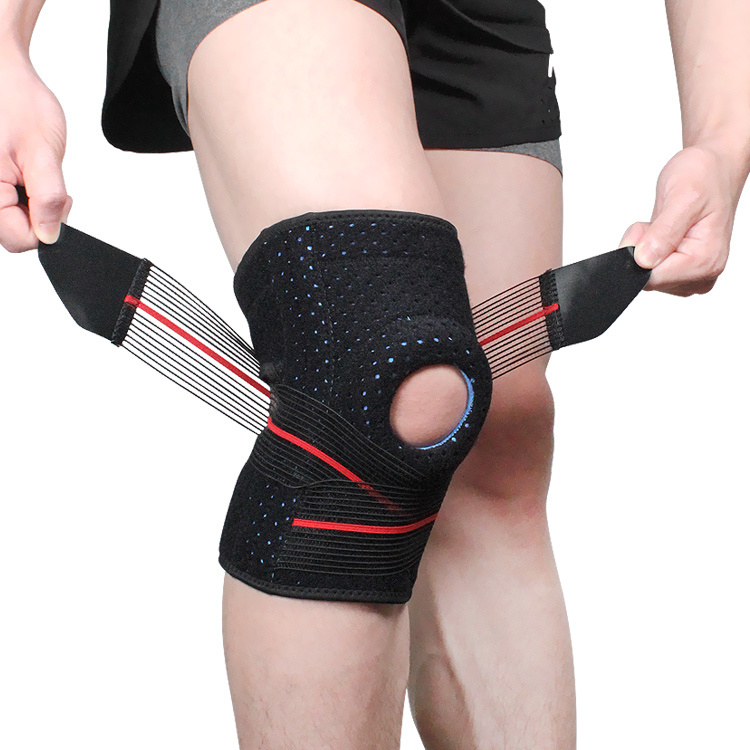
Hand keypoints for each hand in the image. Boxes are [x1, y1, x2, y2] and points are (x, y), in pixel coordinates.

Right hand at [0, 52, 72, 252]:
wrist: (3, 72)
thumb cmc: (16, 100)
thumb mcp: (43, 153)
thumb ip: (48, 199)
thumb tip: (50, 236)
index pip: (18, 240)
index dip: (46, 229)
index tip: (58, 201)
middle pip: (14, 232)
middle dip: (40, 215)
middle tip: (47, 179)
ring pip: (13, 219)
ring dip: (33, 203)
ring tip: (33, 168)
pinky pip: (9, 203)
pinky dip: (24, 192)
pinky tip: (25, 169)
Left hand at [619, 143, 746, 295]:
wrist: (715, 168)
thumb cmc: (705, 176)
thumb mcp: (682, 198)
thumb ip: (663, 233)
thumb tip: (644, 260)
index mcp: (705, 260)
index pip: (653, 278)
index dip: (639, 254)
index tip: (647, 228)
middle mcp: (702, 273)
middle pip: (649, 279)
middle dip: (641, 250)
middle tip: (656, 223)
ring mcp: (693, 274)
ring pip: (646, 274)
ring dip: (645, 248)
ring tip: (663, 224)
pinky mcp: (683, 270)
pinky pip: (651, 270)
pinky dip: (648, 250)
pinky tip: (663, 233)